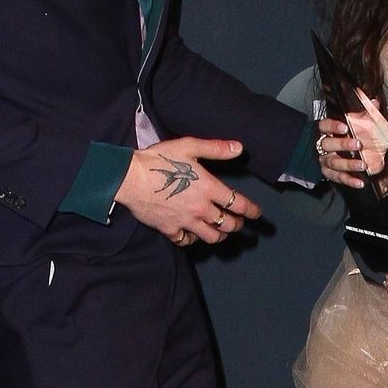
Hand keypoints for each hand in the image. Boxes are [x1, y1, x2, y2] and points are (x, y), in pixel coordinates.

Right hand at [112, 137, 260, 246]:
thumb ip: (215, 149)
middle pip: (228, 224)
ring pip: (212, 237)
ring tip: (223, 231)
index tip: (257, 214)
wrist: (130, 178)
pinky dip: (194, 240)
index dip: (252, 210)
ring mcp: (186, 222)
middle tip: (240, 223)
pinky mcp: (170, 230)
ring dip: (221, 235)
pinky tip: (195, 235)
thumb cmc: (159, 160)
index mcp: (209, 189)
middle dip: (238, 224)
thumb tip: (239, 148)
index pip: (238, 204)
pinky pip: (187, 241)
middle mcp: (201, 209)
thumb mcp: (189, 146)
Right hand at [315, 117, 369, 190]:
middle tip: (358, 144)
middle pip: (327, 145)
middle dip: (342, 144)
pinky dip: (350, 181)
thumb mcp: (361, 122)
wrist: (350, 153)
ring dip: (348, 164)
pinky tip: (360, 182)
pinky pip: (339, 178)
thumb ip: (367, 112)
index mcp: (328, 130)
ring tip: (362, 164)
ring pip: (333, 163)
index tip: (345, 127)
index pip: (324, 126)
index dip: (333, 127)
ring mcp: (326, 161)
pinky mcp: (331, 174)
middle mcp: (324, 146)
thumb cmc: (352, 135)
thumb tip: (374, 102)